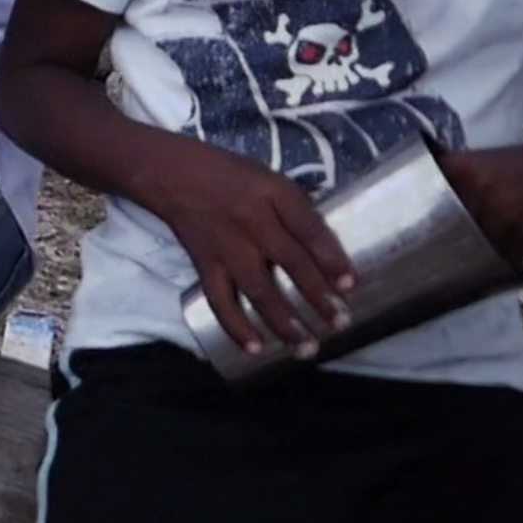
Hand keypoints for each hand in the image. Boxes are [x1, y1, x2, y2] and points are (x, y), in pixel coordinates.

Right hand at [138, 138, 356, 356]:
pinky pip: (220, 299)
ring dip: (284, 321)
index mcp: (274, 195)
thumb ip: (296, 213)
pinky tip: (255, 348)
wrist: (173, 174)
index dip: (331, 259)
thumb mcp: (271, 180)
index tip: (350, 286)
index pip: (309, 228)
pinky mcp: (205, 264)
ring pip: (259, 289)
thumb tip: (328, 256)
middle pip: (291, 263)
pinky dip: (236, 325)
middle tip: (340, 324)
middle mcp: (252, 221)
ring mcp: (227, 246)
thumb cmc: (232, 177)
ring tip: (306, 347)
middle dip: (318, 296)